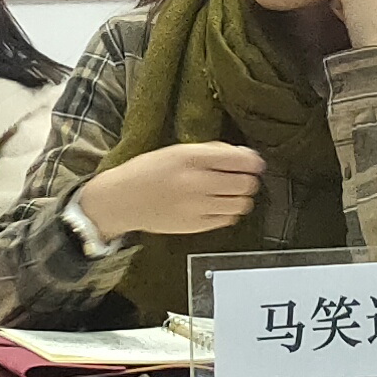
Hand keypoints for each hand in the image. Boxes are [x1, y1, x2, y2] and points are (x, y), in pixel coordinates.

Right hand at [79, 143, 265, 242]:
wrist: (122, 200)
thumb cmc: (148, 172)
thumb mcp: (176, 151)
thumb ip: (209, 151)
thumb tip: (242, 155)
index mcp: (191, 158)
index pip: (240, 160)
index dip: (253, 161)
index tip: (254, 163)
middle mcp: (196, 182)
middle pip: (245, 184)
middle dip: (249, 180)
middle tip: (243, 178)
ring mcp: (196, 207)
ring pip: (241, 204)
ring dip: (241, 198)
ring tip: (230, 193)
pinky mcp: (195, 226)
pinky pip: (227, 220)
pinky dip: (228, 212)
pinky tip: (217, 205)